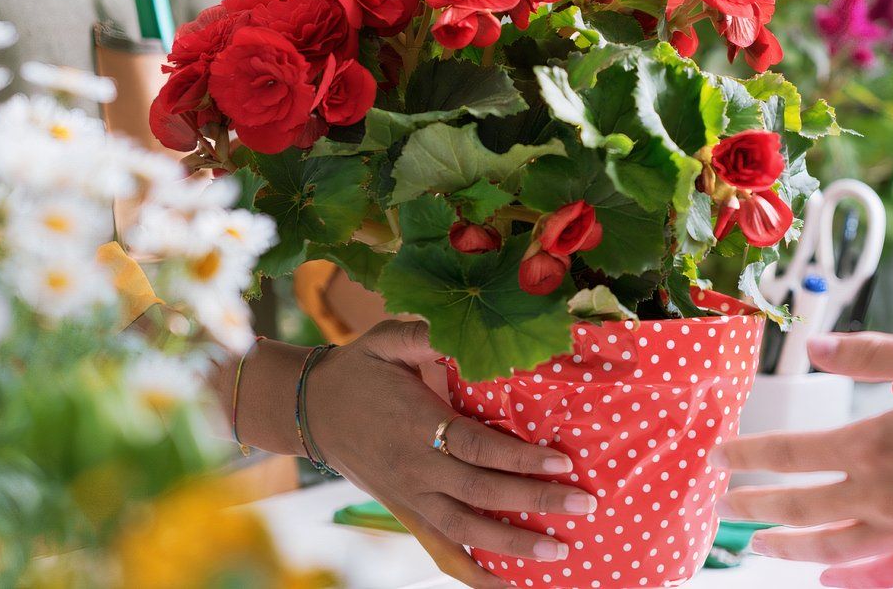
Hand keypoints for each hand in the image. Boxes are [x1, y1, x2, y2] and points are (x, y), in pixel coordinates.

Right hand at [230, 322, 595, 588]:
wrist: (309, 409)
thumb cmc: (358, 369)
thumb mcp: (387, 340)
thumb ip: (426, 334)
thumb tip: (464, 329)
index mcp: (416, 423)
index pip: (476, 447)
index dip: (518, 459)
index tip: (561, 462)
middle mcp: (415, 467)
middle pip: (480, 493)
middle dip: (534, 502)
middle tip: (583, 506)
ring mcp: (410, 496)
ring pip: (465, 529)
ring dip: (512, 545)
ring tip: (559, 551)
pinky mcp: (406, 512)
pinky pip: (439, 551)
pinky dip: (471, 572)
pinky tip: (505, 584)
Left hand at [713, 331, 892, 587]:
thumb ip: (870, 354)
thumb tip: (813, 346)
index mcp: (871, 444)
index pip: (789, 454)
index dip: (748, 455)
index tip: (719, 457)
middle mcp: (878, 495)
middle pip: (797, 507)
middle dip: (753, 505)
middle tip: (722, 504)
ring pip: (828, 547)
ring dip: (786, 546)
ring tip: (759, 544)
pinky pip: (879, 575)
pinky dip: (847, 580)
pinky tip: (826, 577)